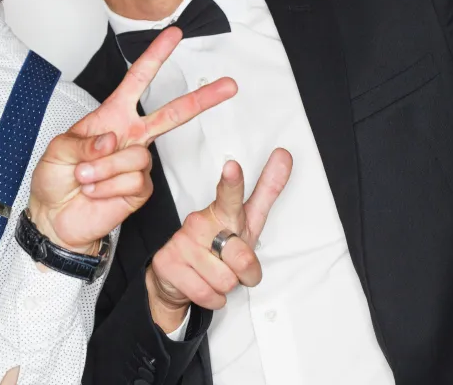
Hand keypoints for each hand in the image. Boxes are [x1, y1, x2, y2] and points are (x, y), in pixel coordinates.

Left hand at [28, 27, 237, 252]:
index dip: (155, 57)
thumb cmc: (54, 179)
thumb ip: (83, 142)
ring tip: (85, 177)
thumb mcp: (57, 151)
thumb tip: (112, 140)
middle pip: (172, 114)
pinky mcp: (141, 190)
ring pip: (138, 157)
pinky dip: (109, 187)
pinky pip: (134, 182)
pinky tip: (96, 192)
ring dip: (105, 169)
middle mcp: (130, 137)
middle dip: (201, 100)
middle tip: (229, 85)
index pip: (137, 81)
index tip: (174, 35)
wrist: (56, 218)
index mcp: (111, 117)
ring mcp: (138, 163)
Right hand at [147, 149, 292, 331]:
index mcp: (223, 211)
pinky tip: (202, 285)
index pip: (230, 195)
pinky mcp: (167, 263)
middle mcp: (200, 222)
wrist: (177, 277)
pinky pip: (207, 294)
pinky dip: (212, 299)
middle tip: (234, 266)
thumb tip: (286, 154)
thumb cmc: (218, 246)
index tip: (232, 166)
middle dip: (245, 271)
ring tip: (214, 275)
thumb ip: (267, 191)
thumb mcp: (247, 222)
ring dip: (226, 286)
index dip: (233, 182)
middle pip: (242, 257)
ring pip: (225, 281)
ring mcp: (181, 241)